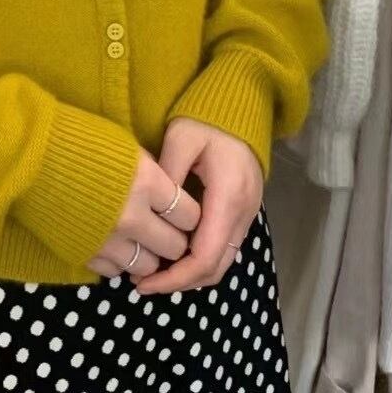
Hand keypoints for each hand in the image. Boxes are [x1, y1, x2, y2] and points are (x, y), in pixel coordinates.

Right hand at [86, 147, 200, 277]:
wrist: (29, 155)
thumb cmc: (79, 141)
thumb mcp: (127, 149)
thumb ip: (154, 175)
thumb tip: (172, 197)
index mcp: (147, 183)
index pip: (190, 215)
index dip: (187, 214)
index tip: (179, 211)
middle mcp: (132, 217)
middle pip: (175, 247)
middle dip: (172, 239)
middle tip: (163, 229)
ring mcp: (107, 240)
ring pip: (148, 266)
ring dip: (147, 255)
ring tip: (138, 240)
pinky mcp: (85, 254)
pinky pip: (115, 271)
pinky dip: (118, 261)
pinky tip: (113, 243)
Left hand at [132, 117, 263, 294]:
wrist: (240, 107)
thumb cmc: (207, 120)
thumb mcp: (179, 139)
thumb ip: (166, 176)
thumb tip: (150, 213)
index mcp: (227, 197)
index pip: (203, 257)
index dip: (174, 278)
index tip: (143, 284)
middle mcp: (243, 213)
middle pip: (215, 269)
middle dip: (179, 283)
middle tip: (143, 285)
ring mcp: (248, 215)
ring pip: (222, 263)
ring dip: (190, 275)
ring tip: (154, 274)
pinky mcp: (244, 213)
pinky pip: (224, 248)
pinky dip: (200, 261)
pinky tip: (173, 255)